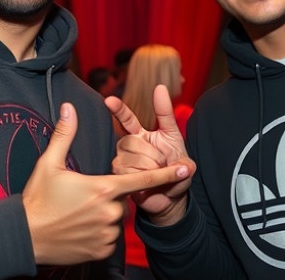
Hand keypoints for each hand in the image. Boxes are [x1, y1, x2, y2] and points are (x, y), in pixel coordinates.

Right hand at [22, 101, 188, 264]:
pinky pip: (108, 238)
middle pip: (122, 199)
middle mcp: (111, 212)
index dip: (165, 174)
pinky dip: (98, 234)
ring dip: (102, 216)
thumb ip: (65, 134)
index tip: (185, 169)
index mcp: (104, 188)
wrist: (25, 237)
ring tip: (76, 215)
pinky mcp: (102, 250)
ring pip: (115, 219)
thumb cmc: (37, 199)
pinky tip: (79, 230)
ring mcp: (107, 233)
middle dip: (107, 196)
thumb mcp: (49, 164)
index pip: (143, 179)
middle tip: (81, 198)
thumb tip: (70, 107)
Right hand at [106, 85, 194, 226]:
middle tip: (164, 164)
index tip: (108, 100)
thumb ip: (166, 113)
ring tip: (158, 176)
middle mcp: (126, 146)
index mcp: (140, 134)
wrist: (175, 196)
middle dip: (154, 154)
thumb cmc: (175, 167)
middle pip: (132, 141)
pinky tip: (149, 185)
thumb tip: (159, 87)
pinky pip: (129, 173)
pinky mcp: (119, 179)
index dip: (118, 109)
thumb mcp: (174, 137)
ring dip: (151, 168)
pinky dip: (145, 179)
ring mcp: (121, 162)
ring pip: (131, 158)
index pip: (126, 118)